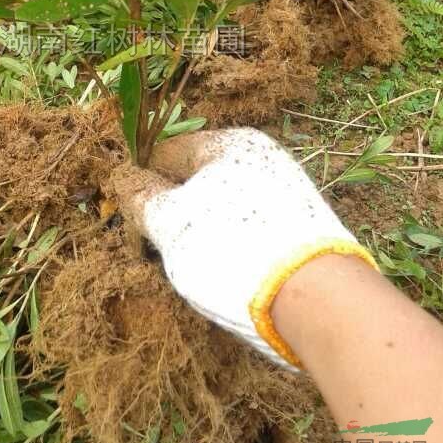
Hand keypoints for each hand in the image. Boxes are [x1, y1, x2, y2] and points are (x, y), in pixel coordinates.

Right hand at [124, 128, 376, 368]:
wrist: (319, 299)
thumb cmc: (232, 250)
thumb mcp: (170, 223)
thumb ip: (141, 197)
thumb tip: (122, 177)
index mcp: (227, 143)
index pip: (165, 152)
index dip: (141, 184)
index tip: (133, 222)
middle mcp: (259, 157)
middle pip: (196, 179)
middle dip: (173, 212)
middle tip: (162, 252)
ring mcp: (284, 190)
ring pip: (222, 206)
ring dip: (202, 232)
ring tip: (198, 270)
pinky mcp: (300, 225)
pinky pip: (249, 226)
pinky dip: (232, 245)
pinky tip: (230, 274)